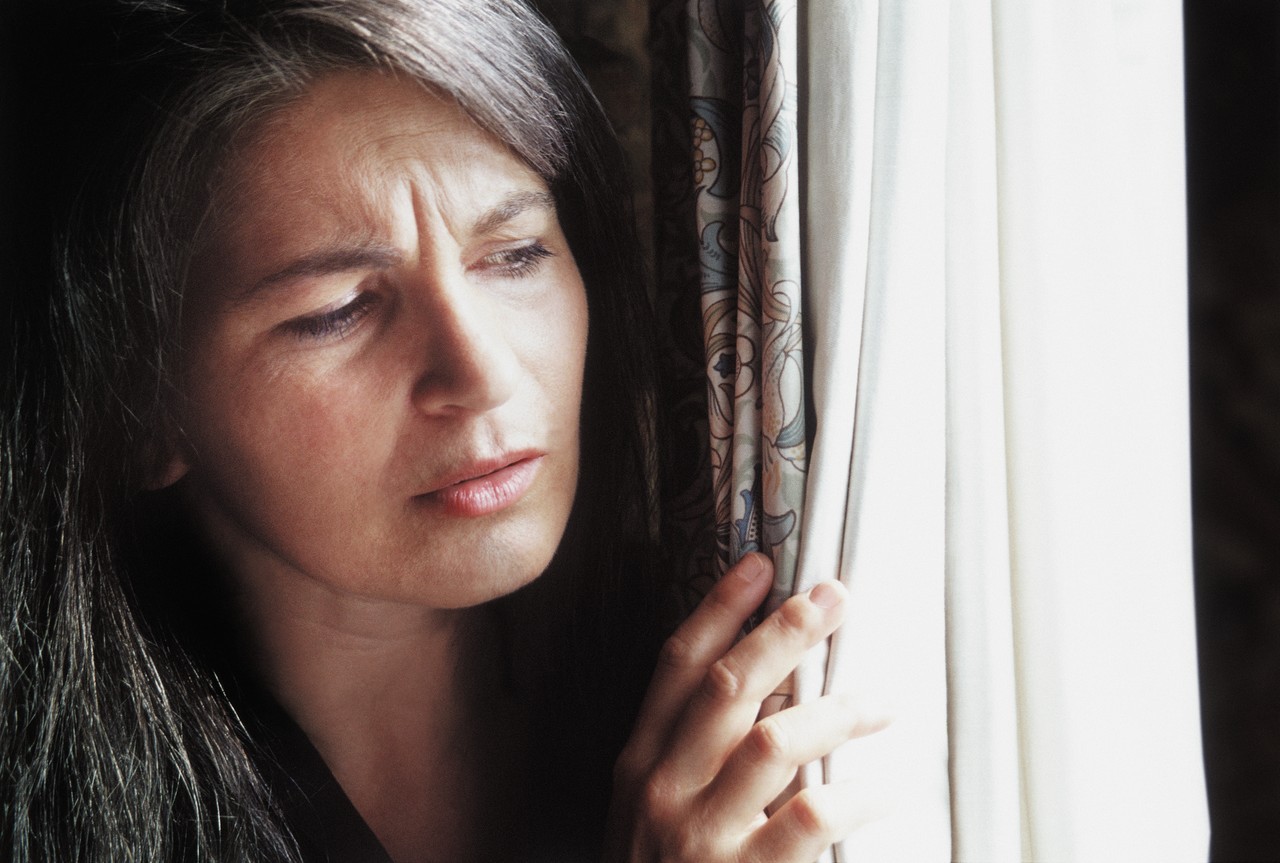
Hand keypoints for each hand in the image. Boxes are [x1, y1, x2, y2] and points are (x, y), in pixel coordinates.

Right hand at [604, 553, 885, 861]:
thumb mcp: (655, 813)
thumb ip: (698, 755)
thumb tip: (776, 689)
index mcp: (639, 763)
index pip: (675, 666)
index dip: (719, 609)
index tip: (761, 566)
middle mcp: (662, 788)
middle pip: (728, 685)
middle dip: (785, 632)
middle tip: (834, 597)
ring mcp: (699, 835)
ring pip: (776, 740)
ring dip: (837, 709)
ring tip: (880, 701)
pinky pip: (811, 817)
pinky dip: (856, 793)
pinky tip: (885, 786)